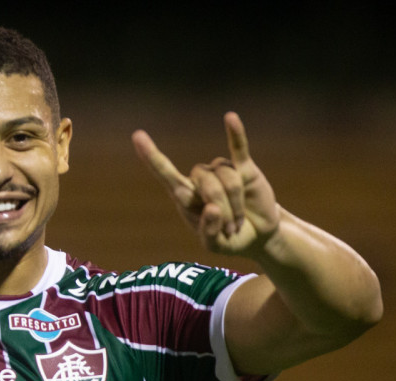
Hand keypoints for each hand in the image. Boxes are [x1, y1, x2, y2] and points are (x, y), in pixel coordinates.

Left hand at [132, 112, 280, 257]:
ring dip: (235, 205)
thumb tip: (211, 207)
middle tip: (229, 229)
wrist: (257, 235)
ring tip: (237, 222)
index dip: (153, 157)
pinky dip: (236, 133)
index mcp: (185, 197)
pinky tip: (230, 118)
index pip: (165, 174)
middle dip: (221, 209)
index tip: (138, 136)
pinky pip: (239, 147)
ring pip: (227, 178)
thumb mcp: (214, 246)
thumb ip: (208, 232)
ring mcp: (221, 171)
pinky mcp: (244, 168)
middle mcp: (200, 180)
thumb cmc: (229, 240)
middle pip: (207, 183)